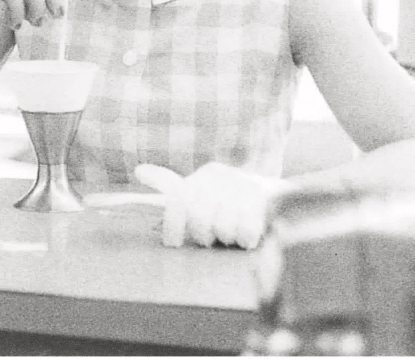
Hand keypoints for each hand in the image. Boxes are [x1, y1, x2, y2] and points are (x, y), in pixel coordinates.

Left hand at [134, 163, 293, 249]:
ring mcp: (243, 186)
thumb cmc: (227, 200)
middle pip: (199, 220)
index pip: (178, 200)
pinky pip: (245, 233)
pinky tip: (246, 235)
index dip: (172, 225)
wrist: (274, 198)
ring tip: (232, 232)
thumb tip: (139, 170)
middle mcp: (221, 177)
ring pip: (222, 229)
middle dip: (203, 235)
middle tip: (212, 237)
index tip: (172, 244)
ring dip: (227, 238)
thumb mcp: (198, 189)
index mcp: (204, 175)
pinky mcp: (263, 201)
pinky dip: (244, 240)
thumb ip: (169, 184)